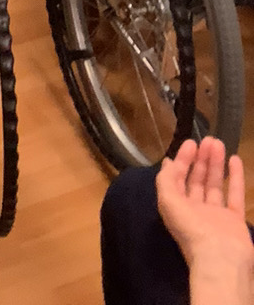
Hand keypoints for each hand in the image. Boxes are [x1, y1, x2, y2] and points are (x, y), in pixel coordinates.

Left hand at [157, 138, 252, 273]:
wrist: (221, 259)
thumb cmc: (191, 229)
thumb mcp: (168, 202)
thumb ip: (165, 181)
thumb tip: (167, 163)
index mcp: (177, 207)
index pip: (178, 178)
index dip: (182, 160)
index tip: (190, 142)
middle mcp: (196, 210)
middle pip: (197, 180)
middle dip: (200, 159)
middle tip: (207, 140)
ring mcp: (217, 215)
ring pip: (215, 184)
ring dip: (215, 163)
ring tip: (218, 143)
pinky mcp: (235, 220)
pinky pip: (235, 194)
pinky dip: (235, 177)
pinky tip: (235, 159)